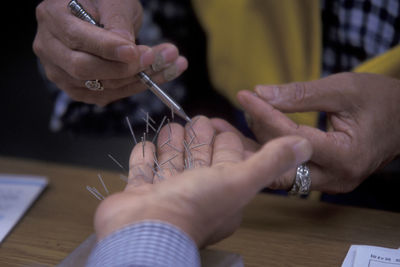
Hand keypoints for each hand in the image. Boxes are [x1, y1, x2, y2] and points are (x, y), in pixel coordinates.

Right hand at [33, 0, 187, 105]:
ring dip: (140, 79)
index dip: (107, 48)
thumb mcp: (113, 1)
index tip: (134, 52)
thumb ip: (117, 21)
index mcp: (53, 17)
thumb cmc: (103, 2)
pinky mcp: (78, 89)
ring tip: (171, 63)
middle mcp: (50, 48)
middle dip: (124, 68)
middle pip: (84, 68)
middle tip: (155, 58)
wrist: (97, 15)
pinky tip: (160, 75)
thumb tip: (127, 49)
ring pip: (100, 86)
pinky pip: (108, 95)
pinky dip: (136, 87)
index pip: (78, 38)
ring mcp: (61, 73)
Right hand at [93, 116, 311, 246]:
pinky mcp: (140, 193)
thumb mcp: (239, 180)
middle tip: (196, 119)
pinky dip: (144, 156)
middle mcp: (195, 193)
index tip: (218, 121)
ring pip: (171, 160)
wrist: (144, 230)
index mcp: (222, 191)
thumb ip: (271, 161)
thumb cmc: (193, 208)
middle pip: (197, 157)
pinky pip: (143, 170)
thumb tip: (305, 145)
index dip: (224, 139)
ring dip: (171, 143)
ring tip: (170, 127)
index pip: (226, 158)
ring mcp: (166, 193)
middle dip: (196, 136)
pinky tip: (145, 144)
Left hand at [236, 72, 399, 193]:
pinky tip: (258, 134)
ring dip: (262, 148)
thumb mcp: (342, 89)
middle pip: (282, 163)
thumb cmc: (379, 100)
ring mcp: (331, 183)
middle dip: (255, 140)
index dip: (265, 114)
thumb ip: (301, 94)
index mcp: (345, 155)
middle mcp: (337, 178)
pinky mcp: (326, 179)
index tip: (243, 96)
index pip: (292, 136)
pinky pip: (292, 169)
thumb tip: (261, 93)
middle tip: (232, 120)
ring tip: (240, 124)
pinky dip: (275, 152)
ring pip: (284, 170)